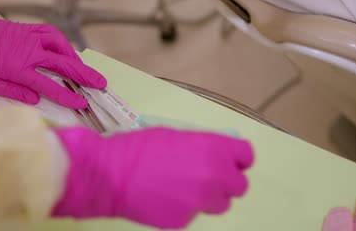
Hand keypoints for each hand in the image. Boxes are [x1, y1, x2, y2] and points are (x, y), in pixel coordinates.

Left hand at [0, 5, 106, 107]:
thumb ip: (14, 92)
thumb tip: (35, 100)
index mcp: (18, 69)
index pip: (49, 86)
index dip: (67, 96)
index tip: (81, 103)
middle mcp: (30, 52)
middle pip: (64, 64)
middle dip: (85, 76)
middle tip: (101, 83)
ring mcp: (32, 38)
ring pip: (62, 47)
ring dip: (76, 59)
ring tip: (85, 71)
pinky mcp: (31, 29)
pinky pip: (54, 34)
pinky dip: (64, 44)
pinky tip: (68, 52)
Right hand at [52, 127, 254, 228]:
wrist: (110, 174)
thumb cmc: (138, 147)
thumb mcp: (174, 136)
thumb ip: (201, 146)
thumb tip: (214, 154)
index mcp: (213, 149)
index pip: (246, 155)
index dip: (238, 157)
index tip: (229, 159)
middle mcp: (214, 176)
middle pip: (239, 185)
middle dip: (226, 180)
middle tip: (207, 175)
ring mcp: (201, 202)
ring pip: (220, 203)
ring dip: (210, 196)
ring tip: (184, 188)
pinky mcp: (186, 220)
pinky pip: (195, 213)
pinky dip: (185, 206)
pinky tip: (165, 197)